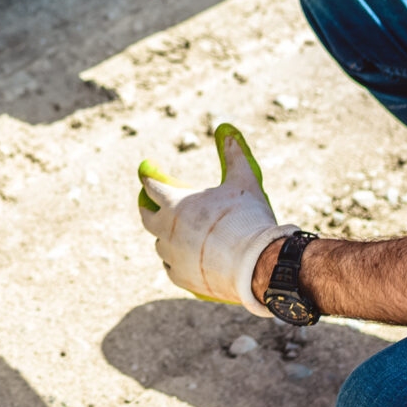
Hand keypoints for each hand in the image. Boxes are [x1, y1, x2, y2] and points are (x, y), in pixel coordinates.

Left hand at [137, 123, 296, 317]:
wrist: (259, 264)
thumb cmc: (249, 219)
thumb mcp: (244, 181)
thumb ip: (233, 155)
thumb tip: (226, 128)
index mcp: (174, 204)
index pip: (152, 186)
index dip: (149, 177)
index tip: (147, 172)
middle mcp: (165, 231)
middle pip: (147, 217)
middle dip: (147, 208)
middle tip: (150, 204)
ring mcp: (172, 257)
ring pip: (160, 245)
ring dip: (164, 237)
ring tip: (172, 234)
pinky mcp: (181, 279)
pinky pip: (171, 267)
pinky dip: (175, 261)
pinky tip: (182, 259)